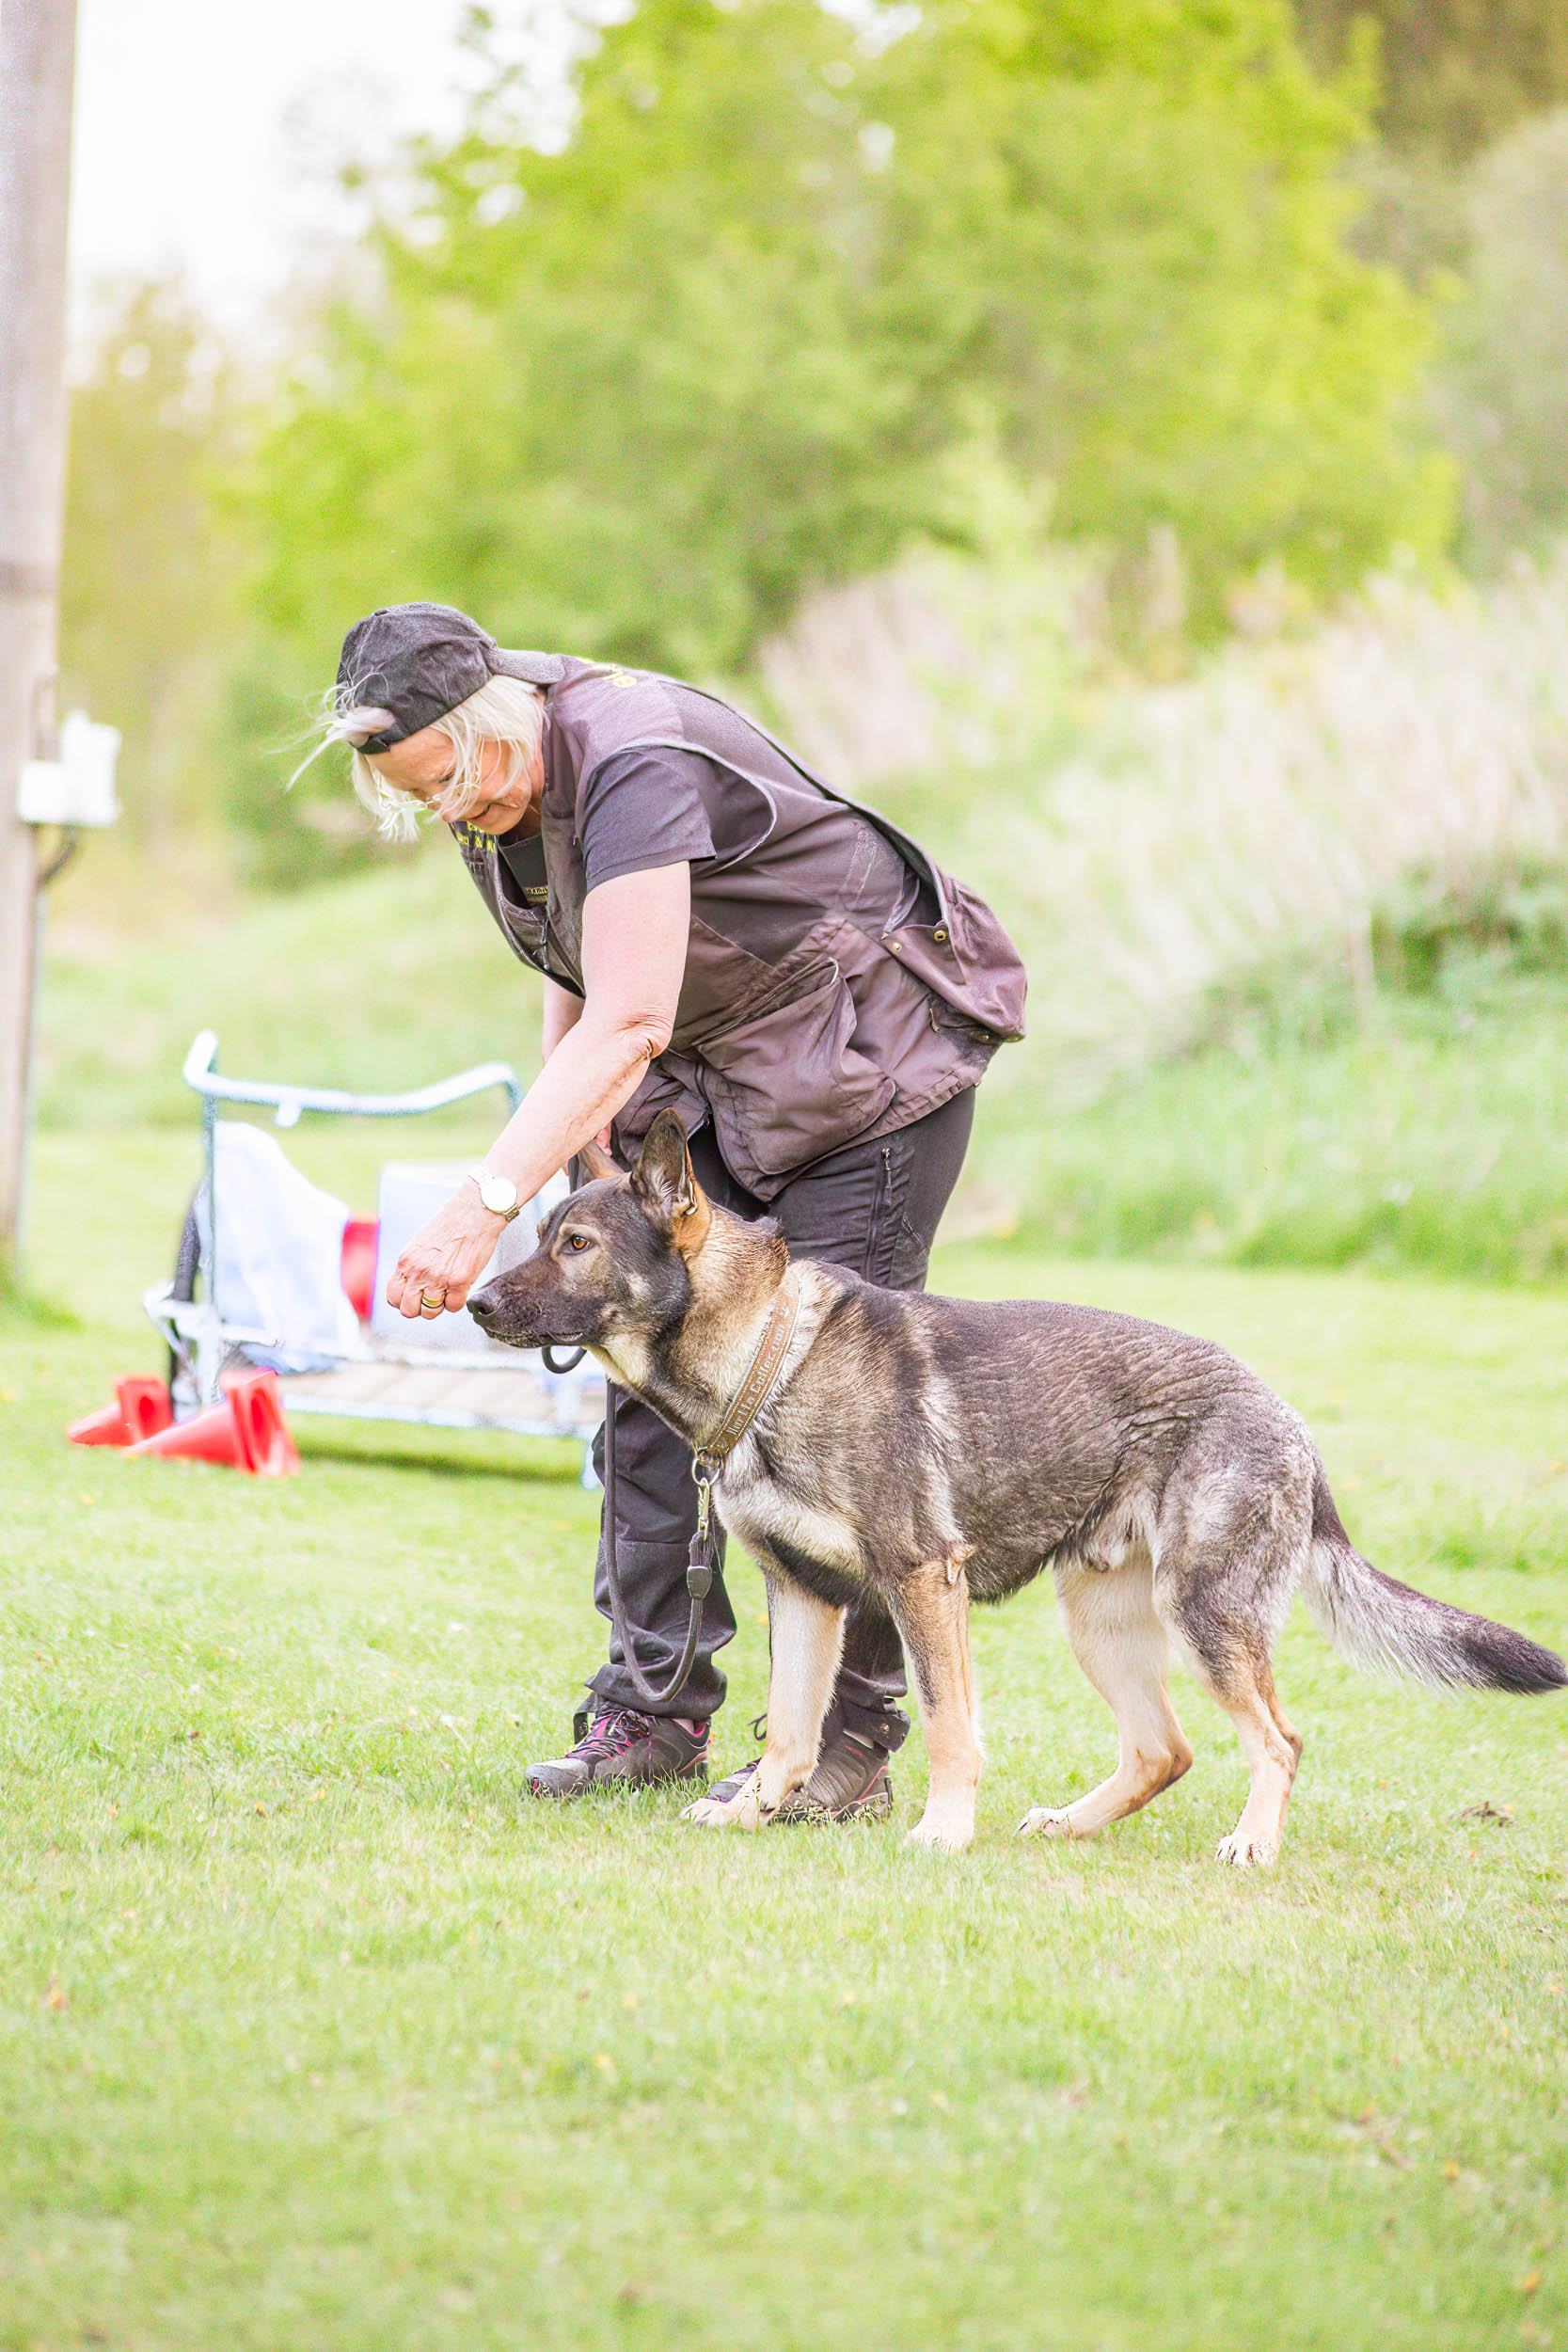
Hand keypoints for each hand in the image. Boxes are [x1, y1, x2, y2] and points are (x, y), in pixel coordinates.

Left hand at [385, 1190, 503, 1320]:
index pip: (393, 1297)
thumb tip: (411, 1284)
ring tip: (447, 1292)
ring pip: (430, 1312)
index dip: (404, 1300)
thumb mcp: (419, 1244)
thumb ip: (412, 1265)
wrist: (473, 1212)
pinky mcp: (459, 1282)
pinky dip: (457, 1301)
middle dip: (419, 1307)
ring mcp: (438, 1278)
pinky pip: (453, 1307)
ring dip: (439, 1305)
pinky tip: (459, 1288)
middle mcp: (418, 1272)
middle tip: (430, 1298)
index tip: (413, 1297)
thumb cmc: (450, 1223)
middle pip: (408, 1310)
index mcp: (406, 1261)